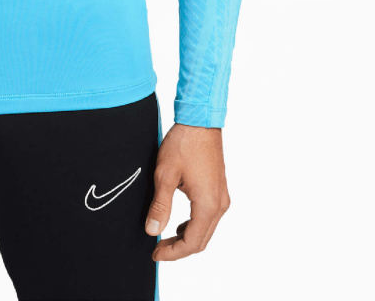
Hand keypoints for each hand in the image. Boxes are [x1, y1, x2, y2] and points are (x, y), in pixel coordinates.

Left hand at [145, 122, 230, 260]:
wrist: (200, 121)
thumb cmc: (183, 144)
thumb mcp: (165, 175)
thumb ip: (160, 206)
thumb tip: (153, 231)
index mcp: (208, 205)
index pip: (192, 243)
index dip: (173, 253)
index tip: (155, 254)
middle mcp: (220, 205)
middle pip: (201, 240)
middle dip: (179, 249)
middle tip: (157, 249)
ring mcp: (222, 197)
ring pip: (206, 230)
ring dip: (187, 238)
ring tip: (165, 238)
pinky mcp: (219, 189)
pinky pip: (209, 218)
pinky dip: (194, 226)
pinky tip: (179, 223)